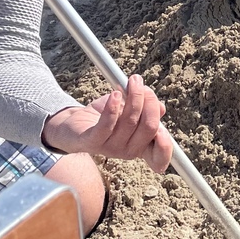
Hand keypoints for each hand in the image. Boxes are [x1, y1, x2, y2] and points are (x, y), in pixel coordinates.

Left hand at [42, 74, 171, 172]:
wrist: (73, 125)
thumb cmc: (106, 117)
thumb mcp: (130, 110)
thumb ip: (147, 110)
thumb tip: (160, 109)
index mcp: (140, 146)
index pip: (159, 157)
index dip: (166, 145)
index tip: (163, 124)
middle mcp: (128, 151)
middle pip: (150, 127)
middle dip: (149, 101)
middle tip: (140, 84)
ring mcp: (110, 148)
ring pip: (130, 120)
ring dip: (133, 95)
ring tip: (131, 80)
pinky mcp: (92, 142)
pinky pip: (107, 125)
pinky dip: (113, 107)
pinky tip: (115, 95)